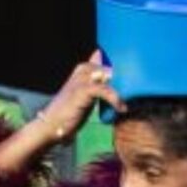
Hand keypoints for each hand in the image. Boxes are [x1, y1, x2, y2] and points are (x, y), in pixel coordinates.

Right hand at [0, 52, 122, 178]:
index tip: (133, 81)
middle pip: (111, 67)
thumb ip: (98, 87)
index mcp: (84, 70)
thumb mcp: (86, 97)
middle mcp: (82, 71)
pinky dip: (114, 99)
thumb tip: (110, 82)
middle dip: (125, 79)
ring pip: (108, 76)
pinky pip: (103, 89)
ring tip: (128, 101)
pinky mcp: (81, 91)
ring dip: (121, 89)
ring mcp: (81, 80)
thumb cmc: (69, 113)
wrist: (50, 125)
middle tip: (135, 92)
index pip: (108, 61)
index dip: (122, 70)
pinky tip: (121, 108)